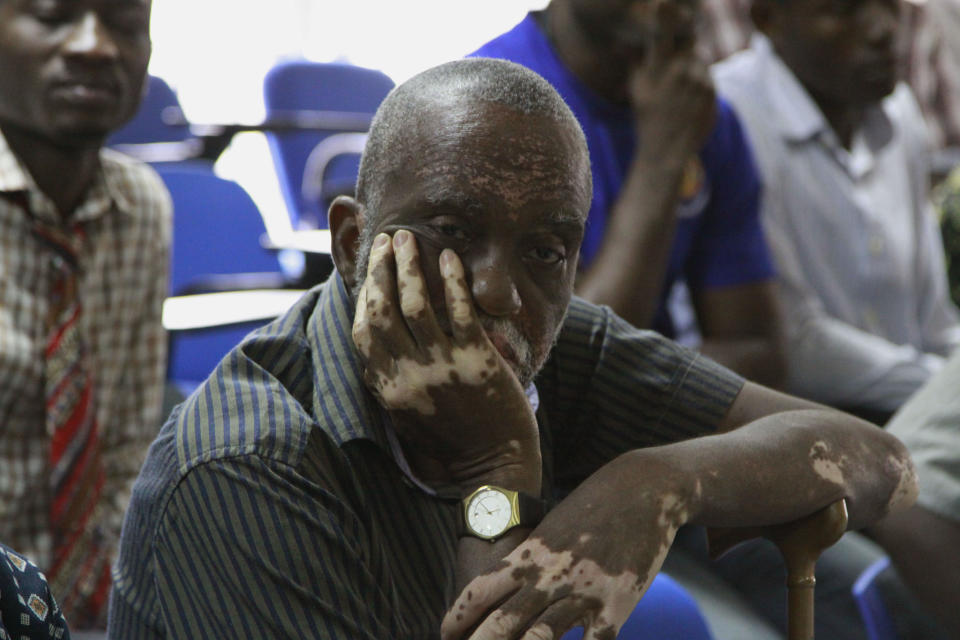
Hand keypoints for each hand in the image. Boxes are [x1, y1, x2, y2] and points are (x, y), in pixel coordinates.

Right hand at [352, 230, 540, 491]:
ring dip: (408, 265)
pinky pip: (459, 310)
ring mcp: (442, 366)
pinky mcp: (476, 360)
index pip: (363, 331)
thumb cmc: (452, 442)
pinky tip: (449, 257)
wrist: (494, 468)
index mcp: (388, 389)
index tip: (369, 267)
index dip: (364, 294)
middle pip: (382, 309)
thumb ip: (391, 379)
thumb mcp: (407, 415)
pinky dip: (451, 279)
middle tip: (385, 240)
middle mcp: (408, 376)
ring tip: (408, 238)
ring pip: (415, 303)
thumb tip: (380, 339)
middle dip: (380, 269)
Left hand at [441, 454, 696, 639]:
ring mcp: (583, 592)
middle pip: (501, 623)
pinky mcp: (617, 605)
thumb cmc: (593, 508)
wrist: (642, 489)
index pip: (480, 591)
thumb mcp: (552, 530)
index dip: (458, 617)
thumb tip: (506, 588)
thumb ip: (530, 562)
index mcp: (530, 555)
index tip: (444, 634)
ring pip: (539, 639)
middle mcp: (549, 576)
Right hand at [628, 0, 715, 164]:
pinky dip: (699, 81)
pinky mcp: (713, 91)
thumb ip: (636, 60)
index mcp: (658, 68)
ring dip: (691, 64)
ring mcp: (700, 81)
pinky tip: (688, 98)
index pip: (663, 31)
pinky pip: (706, 75)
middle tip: (676, 51)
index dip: (666, 13)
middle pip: (688, 38)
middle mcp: (680, 70)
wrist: (667, 150)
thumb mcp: (637, 89)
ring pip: (698, 58)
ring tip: (678, 88)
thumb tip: (628, 39)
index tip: (665, 2)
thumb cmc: (647, 118)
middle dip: (683, 38)